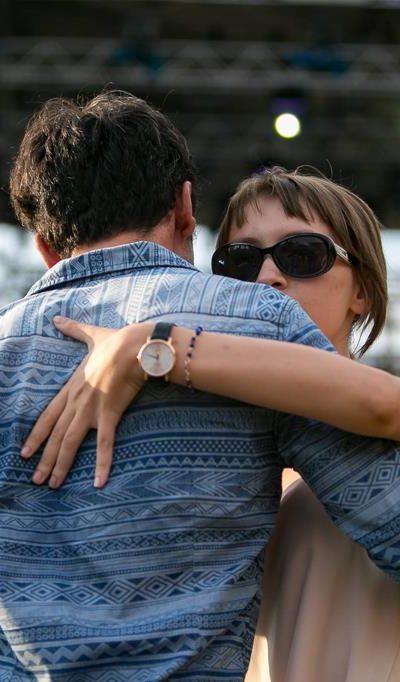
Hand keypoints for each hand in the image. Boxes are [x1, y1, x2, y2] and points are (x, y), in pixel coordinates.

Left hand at [21, 316, 151, 488]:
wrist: (136, 346)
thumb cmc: (116, 341)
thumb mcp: (91, 335)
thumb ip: (72, 329)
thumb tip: (57, 318)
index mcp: (72, 387)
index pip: (48, 416)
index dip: (36, 436)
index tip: (24, 452)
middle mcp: (77, 401)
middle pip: (56, 435)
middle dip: (45, 459)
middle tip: (35, 481)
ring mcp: (92, 409)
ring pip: (71, 442)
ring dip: (61, 465)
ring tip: (53, 485)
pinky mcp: (111, 414)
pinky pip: (105, 444)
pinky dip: (102, 464)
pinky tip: (99, 483)